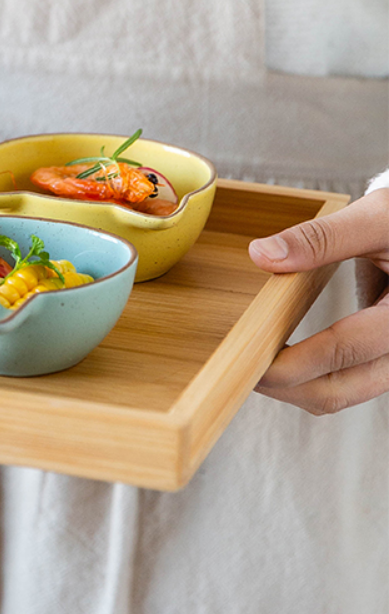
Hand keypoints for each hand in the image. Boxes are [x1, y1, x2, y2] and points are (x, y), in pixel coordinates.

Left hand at [248, 188, 388, 413]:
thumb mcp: (373, 219)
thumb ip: (320, 237)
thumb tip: (262, 254)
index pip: (343, 349)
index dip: (291, 361)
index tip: (247, 355)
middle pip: (339, 389)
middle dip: (283, 384)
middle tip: (239, 365)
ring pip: (339, 394)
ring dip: (292, 387)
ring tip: (250, 362)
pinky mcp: (380, 357)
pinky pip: (342, 384)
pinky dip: (307, 379)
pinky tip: (276, 358)